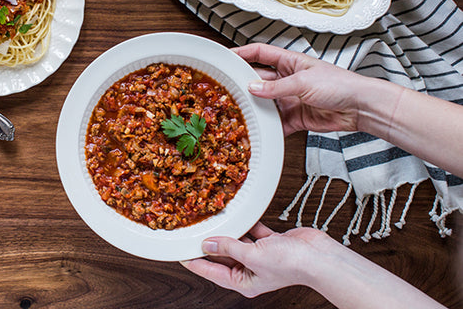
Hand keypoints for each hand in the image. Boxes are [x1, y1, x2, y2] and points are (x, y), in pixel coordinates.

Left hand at [181, 222, 329, 297]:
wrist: (318, 257)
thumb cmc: (290, 264)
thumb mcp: (252, 255)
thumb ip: (228, 247)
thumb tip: (209, 243)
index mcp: (243, 282)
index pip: (211, 271)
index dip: (194, 261)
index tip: (179, 253)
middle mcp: (250, 270)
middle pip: (222, 256)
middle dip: (209, 244)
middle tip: (192, 232)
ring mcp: (261, 256)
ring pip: (237, 242)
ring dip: (228, 232)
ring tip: (212, 220)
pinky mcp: (271, 243)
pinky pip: (253, 232)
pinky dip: (246, 224)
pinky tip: (238, 215)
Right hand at [232, 43, 365, 134]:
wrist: (360, 108)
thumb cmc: (340, 85)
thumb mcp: (303, 82)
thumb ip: (275, 87)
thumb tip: (252, 88)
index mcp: (290, 62)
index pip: (260, 54)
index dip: (242, 53)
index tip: (225, 57)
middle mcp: (288, 79)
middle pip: (259, 79)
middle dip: (243, 84)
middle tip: (226, 89)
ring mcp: (290, 98)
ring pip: (265, 102)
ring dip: (254, 107)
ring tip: (238, 111)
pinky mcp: (295, 117)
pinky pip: (276, 122)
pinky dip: (267, 126)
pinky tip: (258, 129)